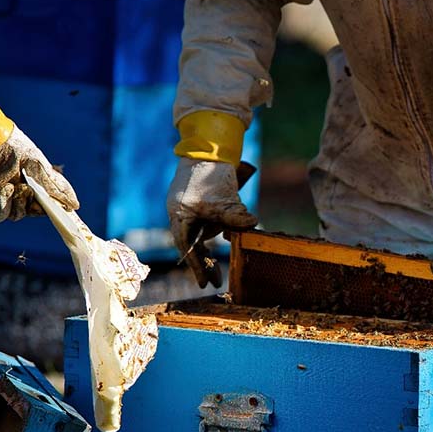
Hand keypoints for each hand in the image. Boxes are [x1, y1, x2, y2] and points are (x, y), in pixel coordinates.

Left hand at [0, 126, 78, 224]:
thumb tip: (75, 206)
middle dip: (23, 204)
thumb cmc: (9, 146)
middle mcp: (4, 191)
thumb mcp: (39, 165)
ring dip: (7, 205)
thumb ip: (57, 187)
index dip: (41, 208)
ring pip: (4, 216)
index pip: (35, 206)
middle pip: (21, 213)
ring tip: (5, 187)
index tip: (47, 206)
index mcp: (21, 183)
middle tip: (22, 188)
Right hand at [167, 158, 257, 287]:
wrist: (209, 146)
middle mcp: (184, 214)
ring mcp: (194, 209)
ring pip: (203, 235)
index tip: (203, 284)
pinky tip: (230, 237)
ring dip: (213, 249)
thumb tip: (252, 224)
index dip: (196, 266)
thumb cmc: (209, 173)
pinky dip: (221, 231)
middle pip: (194, 244)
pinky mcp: (205, 203)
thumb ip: (235, 215)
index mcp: (180, 215)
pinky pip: (211, 223)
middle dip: (205, 263)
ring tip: (222, 266)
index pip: (187, 247)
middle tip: (216, 281)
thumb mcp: (222, 199)